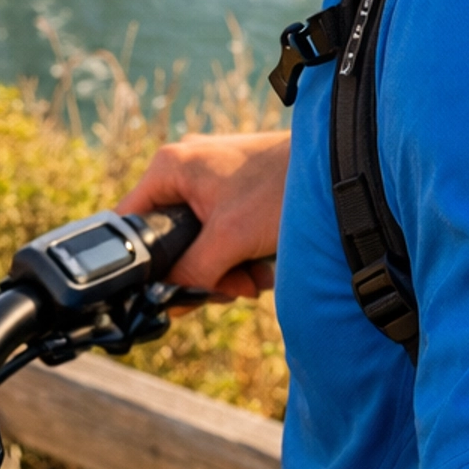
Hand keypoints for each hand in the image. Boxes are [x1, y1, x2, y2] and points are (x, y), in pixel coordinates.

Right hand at [119, 131, 287, 298]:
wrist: (337, 172)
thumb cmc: (281, 189)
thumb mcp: (229, 239)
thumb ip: (191, 272)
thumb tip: (167, 300)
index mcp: (168, 168)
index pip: (130, 224)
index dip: (145, 264)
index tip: (168, 291)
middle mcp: (184, 169)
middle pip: (170, 240)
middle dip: (201, 271)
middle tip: (229, 286)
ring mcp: (211, 179)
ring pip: (199, 243)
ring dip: (226, 269)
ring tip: (256, 276)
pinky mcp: (235, 192)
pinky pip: (222, 235)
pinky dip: (240, 255)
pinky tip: (264, 265)